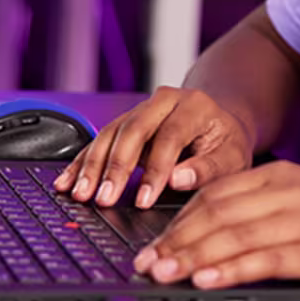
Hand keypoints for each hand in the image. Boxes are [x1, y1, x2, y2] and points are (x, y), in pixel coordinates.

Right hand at [53, 86, 253, 209]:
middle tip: (103, 198)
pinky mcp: (126, 122)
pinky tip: (67, 181)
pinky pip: (100, 140)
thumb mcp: (232, 158)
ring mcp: (142, 108)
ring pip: (111, 133)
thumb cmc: (226, 145)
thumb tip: (177, 179)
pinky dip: (83, 162)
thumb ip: (208, 169)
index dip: (155, 170)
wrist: (218, 125)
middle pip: (133, 130)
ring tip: (80, 193)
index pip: (170, 137)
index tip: (144, 199)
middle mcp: (164, 101)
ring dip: (92, 166)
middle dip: (114, 167)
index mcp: (194, 106)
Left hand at [131, 162, 299, 291]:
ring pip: (233, 235)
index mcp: (282, 175)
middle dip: (175, 240)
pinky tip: (207, 280)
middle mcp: (288, 192)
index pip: (216, 194)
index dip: (178, 220)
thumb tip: (214, 235)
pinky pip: (264, 259)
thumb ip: (265, 210)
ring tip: (164, 273)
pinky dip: (231, 270)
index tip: (152, 243)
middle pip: (216, 214)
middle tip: (146, 262)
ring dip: (191, 256)